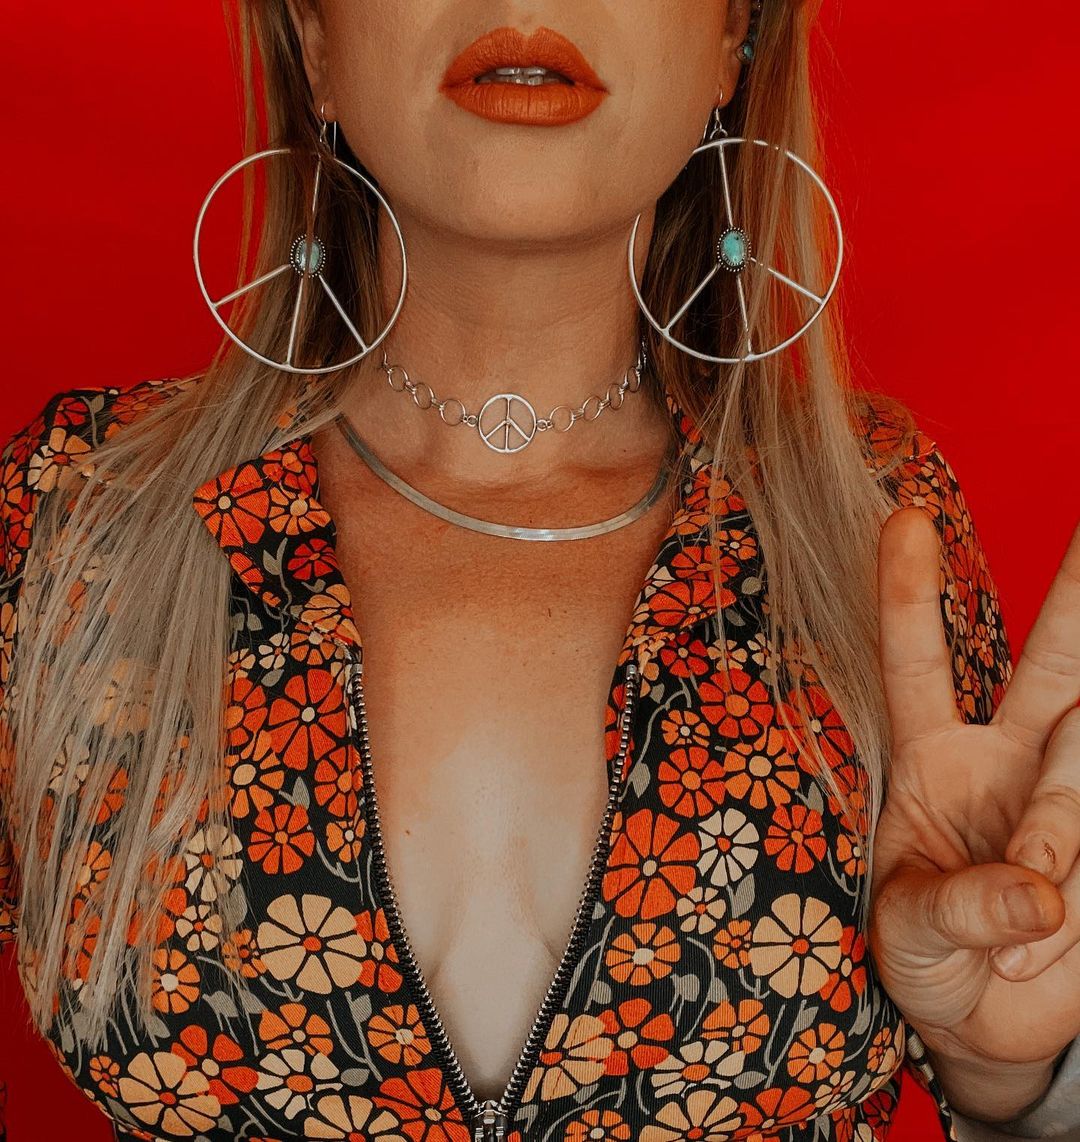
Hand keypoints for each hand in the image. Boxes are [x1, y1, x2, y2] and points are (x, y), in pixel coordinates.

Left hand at [869, 507, 1079, 1118]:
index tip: (903, 517)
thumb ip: (961, 908)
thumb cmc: (927, 961)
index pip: (918, 663)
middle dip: (1077, 596)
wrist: (989, 1024)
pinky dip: (1079, 894)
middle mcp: (1010, 760)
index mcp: (933, 761)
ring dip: (1056, 841)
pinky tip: (1052, 934)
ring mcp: (1070, 796)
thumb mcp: (913, 937)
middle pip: (1055, 662)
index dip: (909, 594)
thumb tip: (1041, 897)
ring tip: (1028, 933)